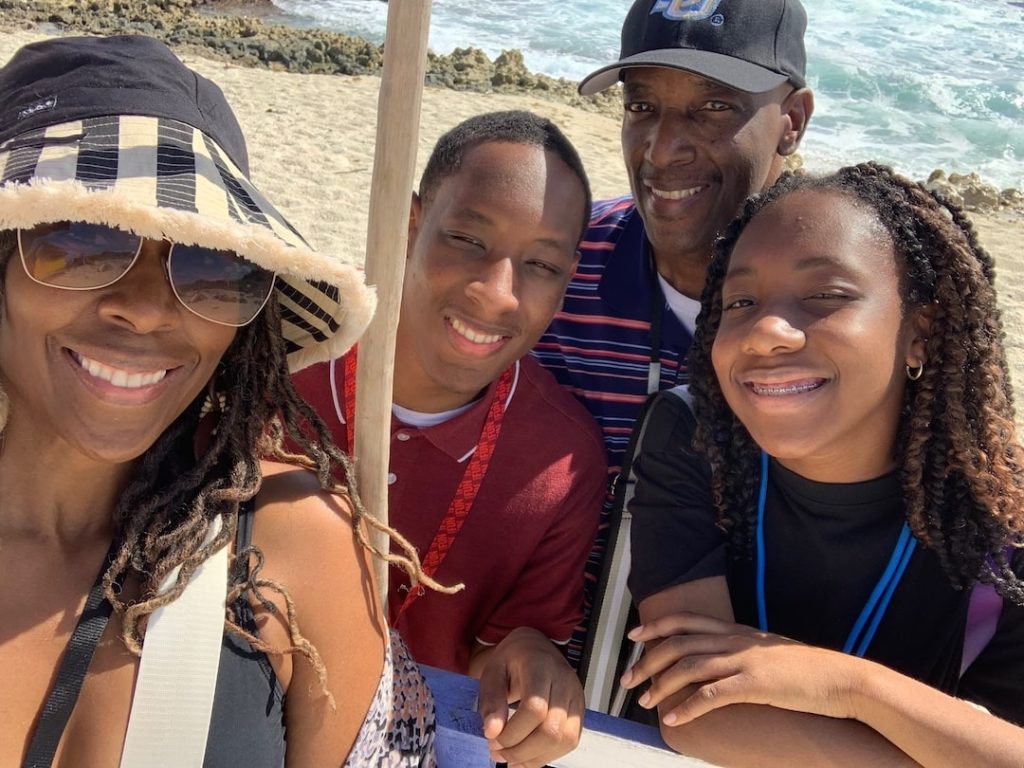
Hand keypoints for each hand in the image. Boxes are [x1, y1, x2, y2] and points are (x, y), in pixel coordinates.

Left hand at [474, 627, 583, 767]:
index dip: (512, 732)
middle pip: (551, 729)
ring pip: (564, 739)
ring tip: (510, 759)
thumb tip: (492, 732)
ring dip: (535, 757)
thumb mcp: (492, 671)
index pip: (534, 708)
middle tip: (498, 753)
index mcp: (540, 665)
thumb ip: (491, 700)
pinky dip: (547, 755)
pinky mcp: (579, 711)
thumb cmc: (512, 659)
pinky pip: (570, 741)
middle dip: (521, 750)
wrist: (535, 647)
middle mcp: (564, 681)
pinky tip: (527, 757)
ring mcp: (576, 696)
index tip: (492, 740)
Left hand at [621, 612, 859, 726]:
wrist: (843, 679)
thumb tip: (721, 662)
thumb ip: (743, 651)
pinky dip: (688, 708)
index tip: (633, 636)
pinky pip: (711, 696)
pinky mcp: (755, 685)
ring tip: (644, 701)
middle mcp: (736, 640)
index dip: (657, 626)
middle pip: (679, 644)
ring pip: (689, 667)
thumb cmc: (808, 670)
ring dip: (661, 685)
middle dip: (647, 661)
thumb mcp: (769, 652)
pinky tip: (673, 719)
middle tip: (627, 678)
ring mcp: (745, 661)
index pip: (687, 620)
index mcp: (738, 630)